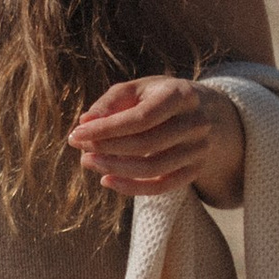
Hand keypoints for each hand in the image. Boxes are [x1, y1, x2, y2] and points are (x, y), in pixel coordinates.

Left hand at [67, 76, 244, 205]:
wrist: (202, 111)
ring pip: (153, 169)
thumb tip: (85, 122)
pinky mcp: (195, 170)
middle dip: (107, 149)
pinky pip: (162, 186)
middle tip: (80, 149)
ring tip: (88, 161)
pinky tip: (106, 180)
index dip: (106, 129)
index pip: (141, 118)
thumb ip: (110, 103)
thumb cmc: (157, 98)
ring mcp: (199, 149)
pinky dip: (132, 188)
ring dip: (115, 168)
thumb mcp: (136, 90)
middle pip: (147, 144)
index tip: (76, 134)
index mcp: (181, 95)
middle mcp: (197, 122)